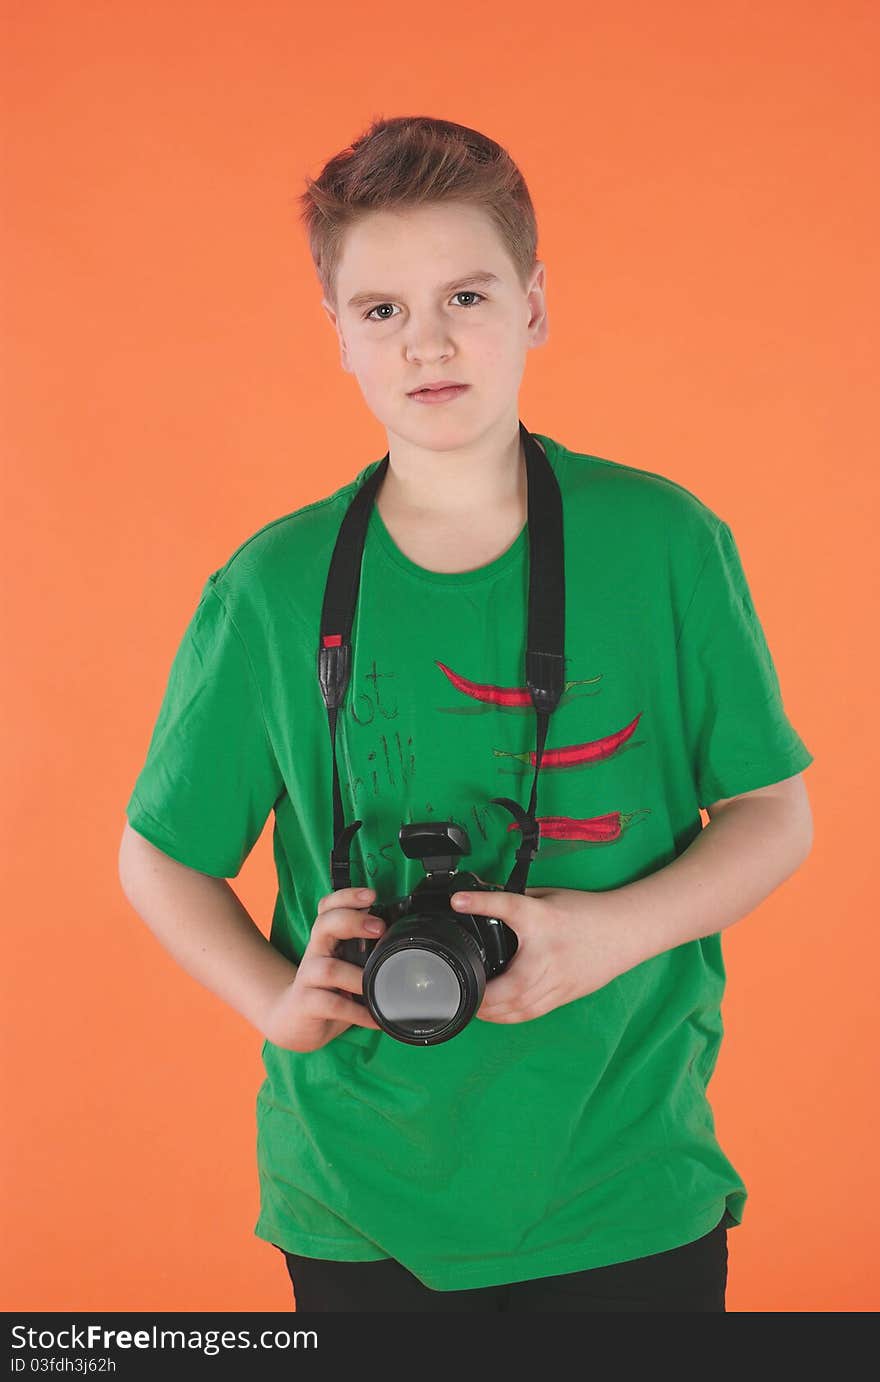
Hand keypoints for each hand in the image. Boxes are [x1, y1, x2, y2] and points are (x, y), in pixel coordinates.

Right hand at [262, 887, 385, 1051]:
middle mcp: (315, 953)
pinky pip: (331, 1005)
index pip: (328, 907)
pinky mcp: (305, 1004)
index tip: (371, 895)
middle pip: (324, 925)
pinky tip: (374, 1017)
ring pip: (328, 969)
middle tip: (379, 927)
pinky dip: (356, 1012)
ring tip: (378, 983)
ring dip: (357, 976)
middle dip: (351, 921)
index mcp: (326, 939)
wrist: (294, 1021)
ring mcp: (308, 978)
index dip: (347, 896)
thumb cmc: (328, 989)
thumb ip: (365, 951)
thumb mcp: (345, 964)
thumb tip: (401, 940)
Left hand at [449, 885, 631, 1023]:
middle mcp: (548, 954)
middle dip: (482, 996)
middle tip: (459, 991)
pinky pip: (531, 1013)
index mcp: (542, 919)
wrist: (625, 931)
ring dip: (492, 1012)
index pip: (510, 907)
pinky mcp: (564, 995)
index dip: (482, 902)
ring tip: (472, 1006)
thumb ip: (512, 901)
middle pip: (509, 985)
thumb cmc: (585, 912)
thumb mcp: (546, 897)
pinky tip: (495, 1013)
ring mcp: (558, 980)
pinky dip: (510, 1016)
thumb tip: (476, 901)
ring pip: (519, 1008)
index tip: (458, 901)